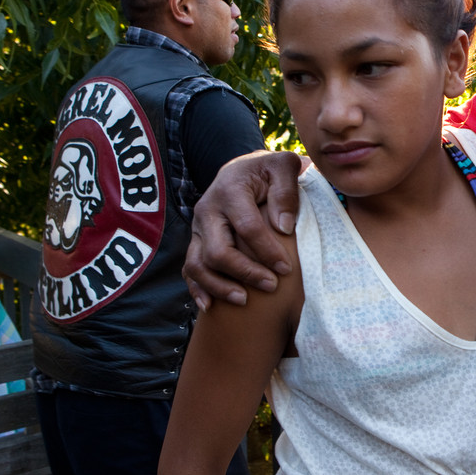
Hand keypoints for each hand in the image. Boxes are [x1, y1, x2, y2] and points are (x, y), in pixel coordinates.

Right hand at [184, 149, 303, 309]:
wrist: (241, 170)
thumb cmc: (268, 171)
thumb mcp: (283, 166)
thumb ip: (286, 190)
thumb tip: (283, 227)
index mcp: (230, 190)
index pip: (247, 227)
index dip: (267, 251)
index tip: (287, 269)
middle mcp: (207, 210)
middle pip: (218, 251)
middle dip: (245, 272)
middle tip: (271, 286)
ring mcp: (197, 228)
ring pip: (197, 264)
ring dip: (219, 286)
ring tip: (243, 301)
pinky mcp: (195, 241)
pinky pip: (189, 269)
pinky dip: (197, 289)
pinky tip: (210, 308)